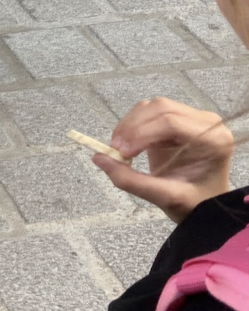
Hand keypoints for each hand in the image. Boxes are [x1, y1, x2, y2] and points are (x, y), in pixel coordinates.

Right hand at [99, 98, 233, 222]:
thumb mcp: (164, 197)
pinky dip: (133, 125)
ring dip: (130, 124)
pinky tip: (128, 142)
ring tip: (118, 147)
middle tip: (115, 150)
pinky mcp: (178, 119)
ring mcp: (193, 118)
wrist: (206, 202)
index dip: (141, 133)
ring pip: (152, 107)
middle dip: (132, 127)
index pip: (171, 122)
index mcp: (213, 140)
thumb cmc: (194, 203)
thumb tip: (98, 158)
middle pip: (161, 109)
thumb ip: (130, 180)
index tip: (121, 154)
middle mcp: (206, 122)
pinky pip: (150, 112)